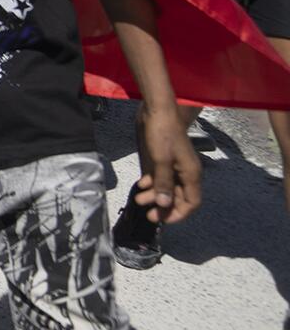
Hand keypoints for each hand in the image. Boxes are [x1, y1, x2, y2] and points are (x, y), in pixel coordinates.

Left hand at [133, 105, 200, 226]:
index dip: (179, 214)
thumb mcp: (161, 160)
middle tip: (148, 213)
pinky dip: (151, 183)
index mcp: (191, 174)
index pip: (191, 203)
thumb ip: (163, 183)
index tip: (163, 220)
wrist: (157, 110)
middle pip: (178, 198)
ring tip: (139, 199)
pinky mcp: (163, 159)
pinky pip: (160, 177)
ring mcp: (173, 165)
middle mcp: (184, 172)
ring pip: (167, 188)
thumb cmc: (162, 133)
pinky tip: (141, 185)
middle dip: (163, 207)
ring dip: (155, 196)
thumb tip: (164, 205)